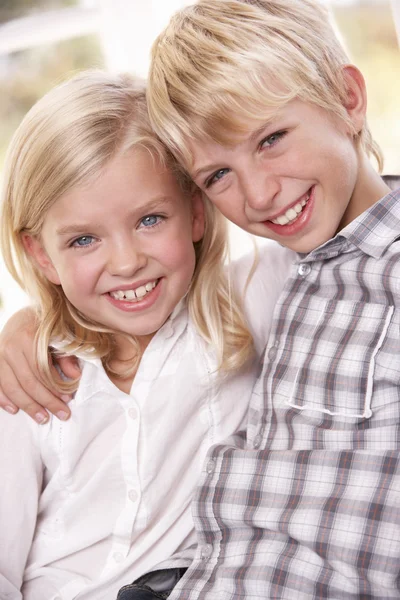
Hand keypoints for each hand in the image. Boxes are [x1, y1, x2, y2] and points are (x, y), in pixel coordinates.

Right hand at [0, 308, 80, 422]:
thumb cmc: (47, 328)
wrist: (24, 315)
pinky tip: (15, 410)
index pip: (42, 370)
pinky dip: (4, 399)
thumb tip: (74, 377)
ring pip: (12, 387)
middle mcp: (10, 346)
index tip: (68, 400)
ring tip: (42, 418)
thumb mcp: (61, 335)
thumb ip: (66, 356)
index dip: (56, 387)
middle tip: (61, 414)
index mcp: (28, 337)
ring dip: (27, 405)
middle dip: (46, 401)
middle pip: (28, 381)